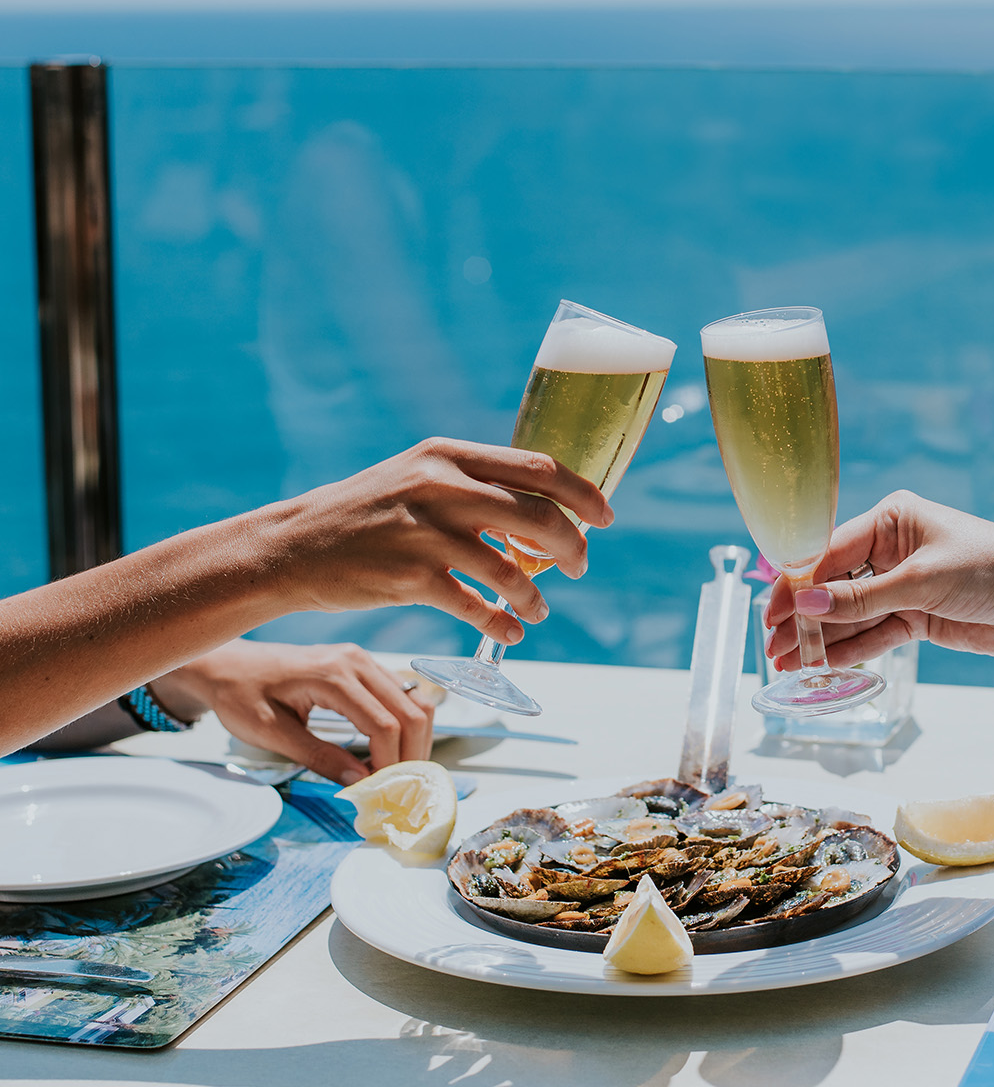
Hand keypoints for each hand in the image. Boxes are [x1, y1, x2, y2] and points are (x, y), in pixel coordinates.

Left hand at [152, 639, 439, 783]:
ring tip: (400, 771)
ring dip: (416, 739)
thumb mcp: (271, 733)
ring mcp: (363, 660)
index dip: (390, 763)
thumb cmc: (240, 695)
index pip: (384, 725)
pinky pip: (402, 694)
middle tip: (401, 788)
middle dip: (412, 754)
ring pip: (415, 701)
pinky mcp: (363, 665)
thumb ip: (319, 757)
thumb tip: (361, 781)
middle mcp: (357, 661)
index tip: (383, 793)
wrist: (226, 664)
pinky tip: (393, 748)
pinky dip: (407, 724)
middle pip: (411, 711)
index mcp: (333, 675)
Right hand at [262, 438, 611, 647]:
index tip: (605, 517)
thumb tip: (542, 513)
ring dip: (535, 595)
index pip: (540, 468)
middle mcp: (440, 486)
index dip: (584, 494)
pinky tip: (512, 630)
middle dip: (572, 546)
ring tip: (538, 609)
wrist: (294, 546)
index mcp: (448, 455)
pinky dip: (503, 622)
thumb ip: (475, 487)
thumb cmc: (366, 514)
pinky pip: (477, 605)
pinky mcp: (410, 578)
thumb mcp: (418, 478)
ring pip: (511, 568)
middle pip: (539, 516)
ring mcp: (424, 533)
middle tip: (579, 566)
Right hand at [764, 492, 993, 669]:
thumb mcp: (923, 582)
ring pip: (850, 615)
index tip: (771, 611)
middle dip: (803, 616)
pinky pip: (873, 635)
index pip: (828, 551)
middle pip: (833, 585)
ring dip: (821, 639)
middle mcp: (892, 550)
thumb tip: (807, 606)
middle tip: (771, 645)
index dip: (797, 583)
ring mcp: (904, 586)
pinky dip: (849, 651)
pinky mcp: (918, 618)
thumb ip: (862, 600)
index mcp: (891, 520)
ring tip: (785, 664)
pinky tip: (821, 667)